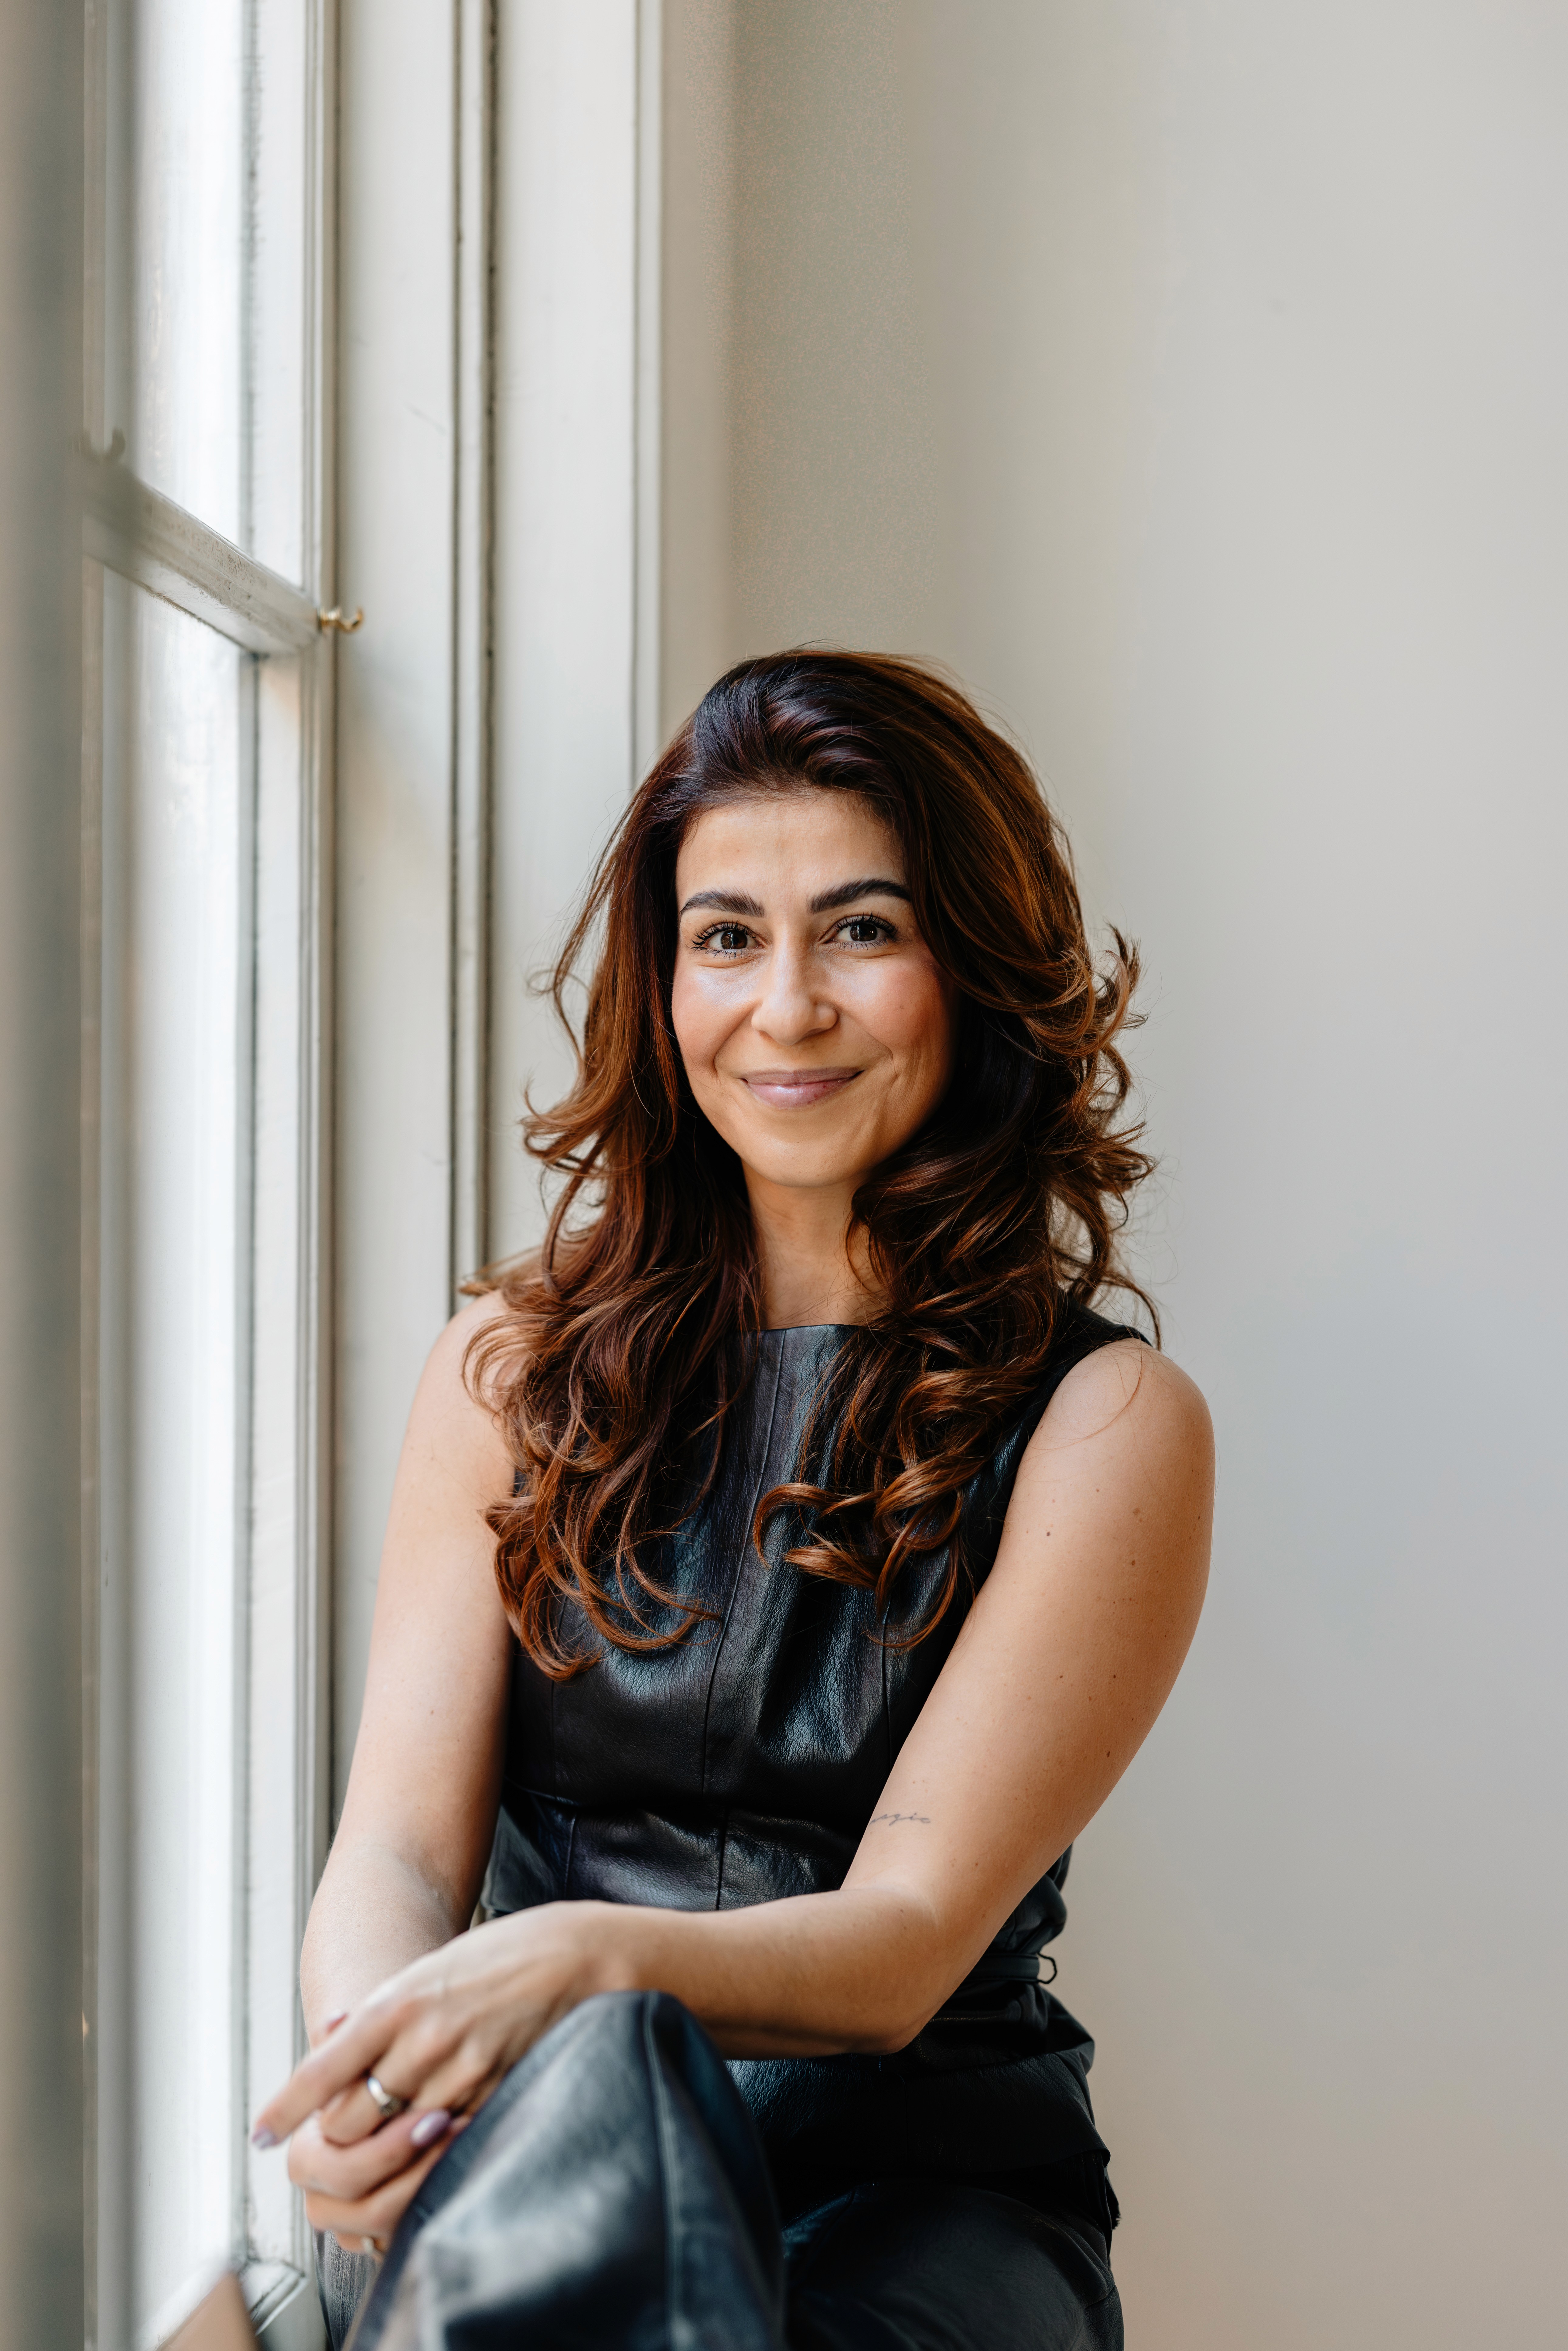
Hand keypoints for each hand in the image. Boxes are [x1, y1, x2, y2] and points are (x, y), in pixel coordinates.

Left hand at [253, 1901, 620, 2243]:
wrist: (578, 1956)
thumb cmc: (504, 1956)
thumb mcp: (431, 1967)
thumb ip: (383, 2005)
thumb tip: (332, 2028)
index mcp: (397, 2003)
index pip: (322, 2069)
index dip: (285, 2108)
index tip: (262, 2133)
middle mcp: (421, 2040)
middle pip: (349, 2120)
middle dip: (339, 2136)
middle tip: (341, 2136)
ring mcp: (459, 2074)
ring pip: (392, 2140)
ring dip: (382, 2147)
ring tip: (387, 2141)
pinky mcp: (493, 2097)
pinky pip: (444, 2146)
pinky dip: (429, 2150)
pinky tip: (432, 2140)